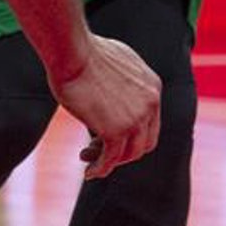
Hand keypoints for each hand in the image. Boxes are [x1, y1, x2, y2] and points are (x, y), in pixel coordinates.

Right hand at [52, 31, 161, 177]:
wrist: (73, 52)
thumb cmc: (85, 53)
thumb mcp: (117, 62)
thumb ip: (125, 81)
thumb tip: (117, 91)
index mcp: (153, 87)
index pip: (150, 122)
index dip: (130, 134)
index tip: (107, 135)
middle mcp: (151, 104)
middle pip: (144, 142)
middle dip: (122, 150)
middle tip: (96, 148)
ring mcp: (136, 118)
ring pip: (129, 154)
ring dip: (109, 160)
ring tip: (86, 157)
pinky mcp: (116, 131)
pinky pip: (111, 160)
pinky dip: (100, 169)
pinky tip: (89, 172)